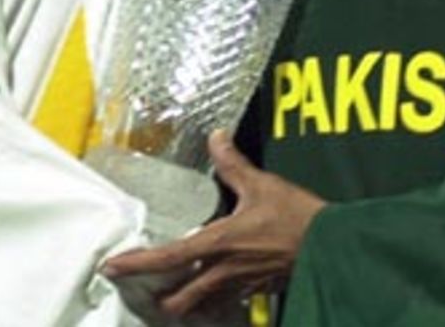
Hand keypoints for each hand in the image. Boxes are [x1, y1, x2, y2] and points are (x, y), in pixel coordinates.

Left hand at [102, 130, 325, 316]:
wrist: (332, 248)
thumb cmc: (296, 217)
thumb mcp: (262, 185)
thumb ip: (234, 164)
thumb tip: (216, 137)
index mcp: (218, 244)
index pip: (168, 257)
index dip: (137, 263)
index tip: (112, 267)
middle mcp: (224, 271)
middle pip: (179, 298)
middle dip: (158, 297)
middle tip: (143, 287)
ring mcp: (241, 286)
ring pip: (200, 306)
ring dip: (182, 303)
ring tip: (170, 294)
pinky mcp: (258, 291)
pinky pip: (226, 304)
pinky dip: (211, 303)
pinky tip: (210, 293)